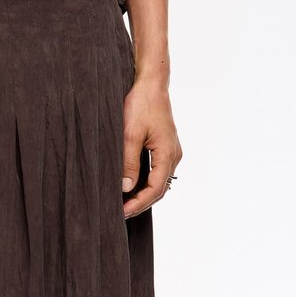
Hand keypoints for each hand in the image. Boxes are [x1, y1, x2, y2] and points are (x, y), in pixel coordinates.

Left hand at [121, 77, 181, 218]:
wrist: (151, 83)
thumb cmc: (141, 104)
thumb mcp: (130, 133)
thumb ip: (129, 161)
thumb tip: (126, 187)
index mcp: (168, 154)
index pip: (155, 189)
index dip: (139, 203)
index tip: (122, 212)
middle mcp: (173, 155)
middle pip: (159, 189)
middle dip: (141, 202)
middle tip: (121, 212)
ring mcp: (171, 150)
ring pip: (159, 180)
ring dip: (144, 192)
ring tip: (125, 202)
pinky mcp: (165, 145)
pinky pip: (158, 170)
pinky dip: (146, 180)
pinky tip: (133, 183)